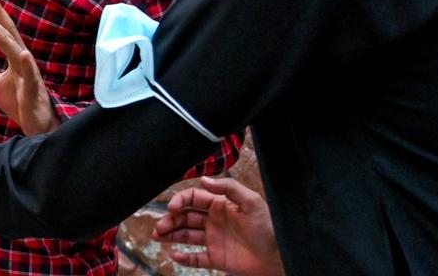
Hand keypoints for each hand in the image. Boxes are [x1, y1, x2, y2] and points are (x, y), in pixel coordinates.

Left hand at [0, 0, 56, 135]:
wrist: (38, 127)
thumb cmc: (20, 102)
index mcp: (14, 59)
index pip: (2, 32)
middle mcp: (23, 62)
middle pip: (10, 34)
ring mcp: (30, 75)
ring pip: (16, 52)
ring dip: (4, 38)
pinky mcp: (33, 91)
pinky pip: (31, 76)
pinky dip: (27, 64)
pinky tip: (23, 53)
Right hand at [153, 176, 283, 275]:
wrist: (280, 256)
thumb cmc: (269, 227)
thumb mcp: (251, 202)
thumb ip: (228, 188)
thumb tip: (204, 179)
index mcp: (220, 205)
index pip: (194, 198)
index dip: (181, 201)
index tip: (171, 207)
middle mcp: (214, 221)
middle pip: (186, 217)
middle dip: (170, 220)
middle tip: (160, 226)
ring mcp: (214, 239)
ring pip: (186, 236)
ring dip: (171, 235)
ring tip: (158, 236)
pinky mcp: (217, 258)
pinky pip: (196, 258)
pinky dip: (184, 257)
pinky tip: (173, 255)